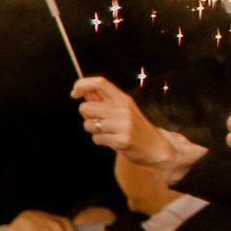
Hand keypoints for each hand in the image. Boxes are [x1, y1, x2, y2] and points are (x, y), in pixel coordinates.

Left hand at [72, 76, 200, 175]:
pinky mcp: (122, 140)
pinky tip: (113, 140)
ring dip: (94, 131)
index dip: (82, 84)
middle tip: (99, 122)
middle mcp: (124, 109)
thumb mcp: (123, 109)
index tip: (74, 93)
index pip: (100, 83)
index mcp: (123, 99)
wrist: (156, 147)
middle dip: (87, 117)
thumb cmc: (135, 127)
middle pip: (86, 108)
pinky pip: (96, 139)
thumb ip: (103, 101)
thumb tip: (82, 92)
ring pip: (88, 125)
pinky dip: (100, 141)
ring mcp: (124, 125)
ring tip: (109, 132)